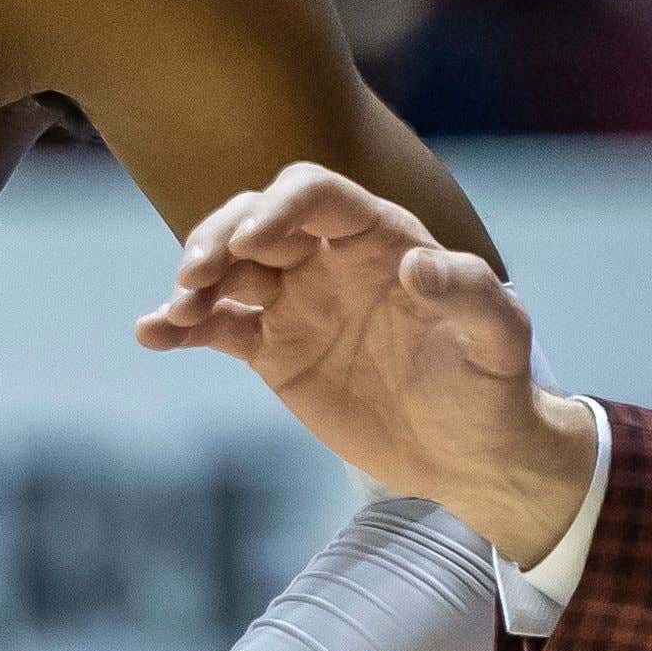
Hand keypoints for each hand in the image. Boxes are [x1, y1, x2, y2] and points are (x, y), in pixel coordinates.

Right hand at [132, 162, 597, 566]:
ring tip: (176, 313)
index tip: (253, 241)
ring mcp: (297, 304)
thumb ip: (470, 293)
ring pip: (228, 270)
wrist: (473, 454)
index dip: (279, 207)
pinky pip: (218, 328)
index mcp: (381, 238)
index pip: (316, 196)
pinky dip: (181, 328)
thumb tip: (419, 264)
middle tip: (196, 276)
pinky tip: (151, 335)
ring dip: (193, 280)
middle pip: (256, 220)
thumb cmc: (495, 386)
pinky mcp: (275, 352)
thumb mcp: (500, 338)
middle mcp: (330, 260)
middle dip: (219, 236)